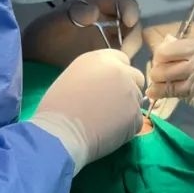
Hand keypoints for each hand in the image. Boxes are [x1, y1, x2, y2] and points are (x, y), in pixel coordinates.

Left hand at [22, 0, 141, 66]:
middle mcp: (106, 25)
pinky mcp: (106, 63)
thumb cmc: (43, 38)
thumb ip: (74, 14)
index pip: (123, 2)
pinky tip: (115, 73)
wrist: (33, 65)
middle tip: (123, 51)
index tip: (129, 21)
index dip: (130, 9)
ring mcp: (107, 45)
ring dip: (129, 53)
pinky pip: (122, 62)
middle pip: (132, 26)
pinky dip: (124, 66)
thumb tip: (94, 12)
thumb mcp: (55, 22)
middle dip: (133, 36)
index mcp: (97, 8)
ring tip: (117, 65)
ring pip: (129, 45)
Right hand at [29, 49, 144, 172]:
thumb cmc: (57, 107)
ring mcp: (130, 92)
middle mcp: (120, 70)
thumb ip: (96, 74)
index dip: (117, 74)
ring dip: (127, 108)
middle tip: (112, 105)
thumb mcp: (74, 76)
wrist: (60, 134)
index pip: (122, 59)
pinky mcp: (135, 114)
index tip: (109, 86)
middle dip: (128, 89)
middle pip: (136, 77)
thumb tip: (105, 83)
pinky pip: (136, 120)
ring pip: (137, 99)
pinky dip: (127, 127)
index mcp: (101, 58)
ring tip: (106, 121)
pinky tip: (109, 132)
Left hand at [146, 39, 193, 119]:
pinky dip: (186, 99)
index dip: (159, 57)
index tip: (160, 61)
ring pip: (169, 89)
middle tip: (157, 78)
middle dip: (157, 75)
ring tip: (157, 91)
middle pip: (161, 71)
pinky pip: (187, 101)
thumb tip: (169, 57)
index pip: (165, 51)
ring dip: (163, 90)